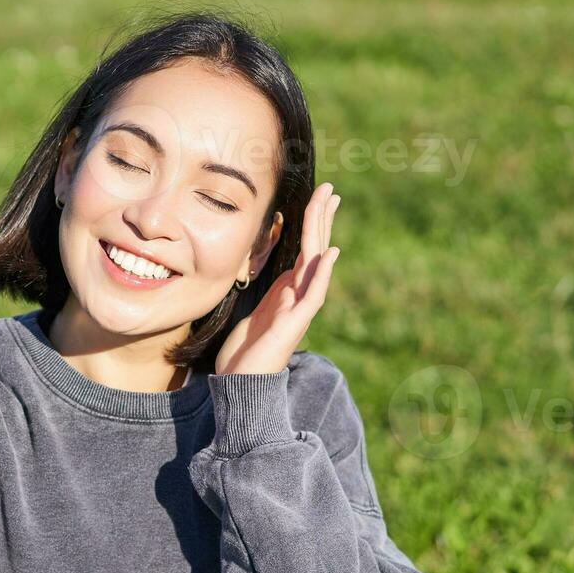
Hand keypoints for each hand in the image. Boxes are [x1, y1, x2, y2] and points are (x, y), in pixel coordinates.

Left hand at [215, 181, 341, 375]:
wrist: (242, 384)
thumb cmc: (244, 352)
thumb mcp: (253, 311)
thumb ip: (267, 292)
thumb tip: (269, 273)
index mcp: (287, 289)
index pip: (304, 248)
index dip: (311, 222)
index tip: (319, 196)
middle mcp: (298, 294)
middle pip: (314, 248)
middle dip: (321, 217)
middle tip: (331, 188)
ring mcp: (299, 307)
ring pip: (315, 262)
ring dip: (322, 232)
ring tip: (329, 205)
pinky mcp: (295, 322)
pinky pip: (313, 293)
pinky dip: (323, 273)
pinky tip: (331, 253)